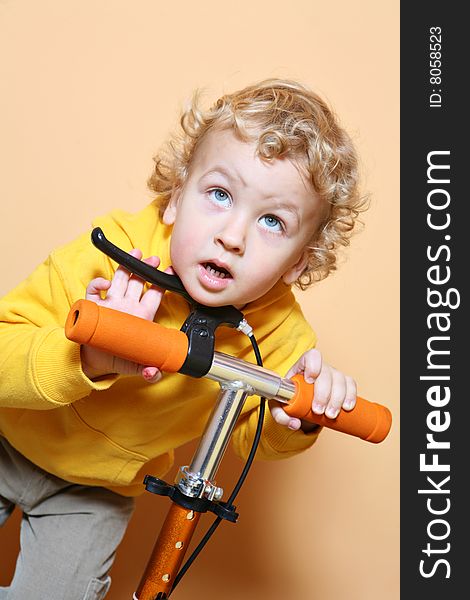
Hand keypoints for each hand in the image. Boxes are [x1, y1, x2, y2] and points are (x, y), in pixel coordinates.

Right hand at [80, 249, 169, 381]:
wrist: (96, 362)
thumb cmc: (120, 359)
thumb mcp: (137, 367)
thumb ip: (148, 371)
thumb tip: (154, 374)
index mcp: (142, 315)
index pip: (155, 294)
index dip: (163, 282)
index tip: (170, 271)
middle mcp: (128, 305)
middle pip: (139, 281)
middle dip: (145, 267)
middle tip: (152, 258)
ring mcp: (112, 303)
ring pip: (120, 279)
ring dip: (126, 265)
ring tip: (134, 254)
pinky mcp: (95, 306)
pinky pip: (95, 290)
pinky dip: (98, 284)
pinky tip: (103, 284)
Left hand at [270, 348, 356, 431]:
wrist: (299, 401)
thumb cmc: (289, 399)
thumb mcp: (279, 407)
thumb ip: (281, 415)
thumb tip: (295, 424)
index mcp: (302, 366)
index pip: (311, 356)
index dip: (313, 366)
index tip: (310, 381)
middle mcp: (319, 367)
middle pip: (326, 373)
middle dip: (324, 394)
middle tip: (319, 411)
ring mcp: (332, 374)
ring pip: (340, 380)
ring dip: (337, 398)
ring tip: (331, 415)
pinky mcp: (343, 383)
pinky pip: (351, 384)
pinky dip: (351, 396)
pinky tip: (347, 408)